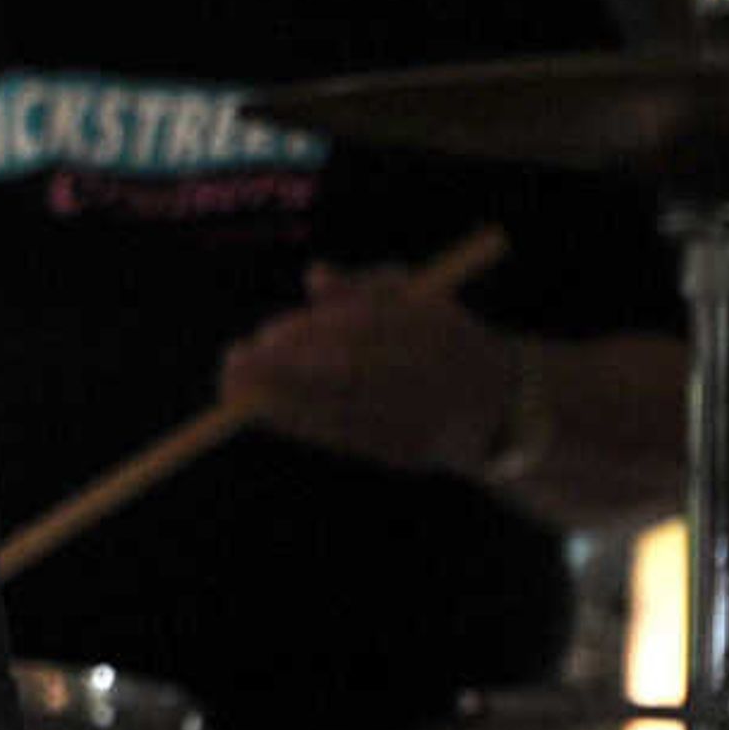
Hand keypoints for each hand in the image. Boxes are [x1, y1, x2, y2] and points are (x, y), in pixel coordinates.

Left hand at [217, 260, 520, 477]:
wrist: (495, 405)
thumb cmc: (439, 336)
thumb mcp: (416, 297)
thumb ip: (365, 286)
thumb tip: (315, 276)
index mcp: (433, 331)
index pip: (364, 332)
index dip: (309, 336)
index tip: (266, 334)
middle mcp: (428, 379)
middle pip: (348, 376)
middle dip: (285, 372)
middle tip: (234, 360)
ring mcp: (418, 421)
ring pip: (341, 413)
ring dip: (279, 401)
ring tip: (233, 388)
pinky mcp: (403, 454)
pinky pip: (344, 440)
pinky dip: (298, 425)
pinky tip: (261, 410)